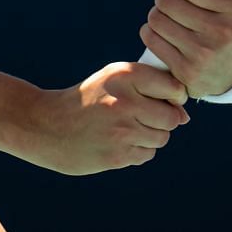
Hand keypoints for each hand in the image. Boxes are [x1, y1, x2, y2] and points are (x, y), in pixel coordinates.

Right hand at [19, 62, 190, 175]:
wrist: (46, 126)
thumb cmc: (87, 99)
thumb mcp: (112, 78)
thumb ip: (150, 86)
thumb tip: (185, 116)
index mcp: (125, 76)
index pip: (174, 87)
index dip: (174, 96)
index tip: (164, 98)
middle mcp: (125, 101)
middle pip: (172, 117)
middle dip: (163, 119)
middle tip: (142, 116)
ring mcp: (122, 131)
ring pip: (162, 138)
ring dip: (151, 136)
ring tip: (127, 128)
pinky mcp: (117, 155)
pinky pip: (147, 155)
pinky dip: (138, 150)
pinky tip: (118, 142)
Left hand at [140, 0, 231, 99]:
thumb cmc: (219, 14)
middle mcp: (224, 32)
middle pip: (166, 1)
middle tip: (176, 3)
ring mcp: (204, 55)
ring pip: (155, 19)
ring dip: (158, 14)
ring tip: (172, 19)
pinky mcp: (186, 72)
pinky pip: (151, 39)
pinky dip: (152, 32)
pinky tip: (166, 35)